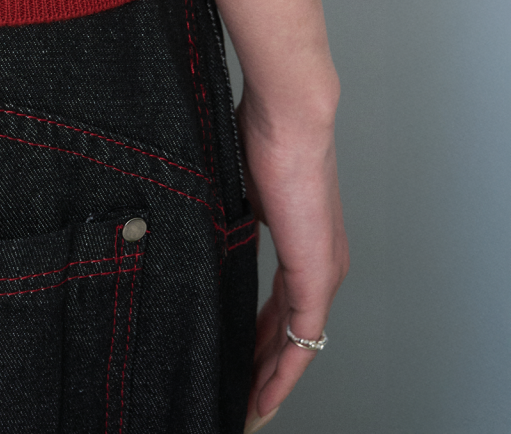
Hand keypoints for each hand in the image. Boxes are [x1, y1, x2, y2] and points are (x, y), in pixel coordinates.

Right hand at [236, 89, 349, 431]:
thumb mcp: (235, 187)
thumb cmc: (260, 134)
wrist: (287, 116)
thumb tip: (197, 227)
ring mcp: (322, 270)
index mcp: (302, 241)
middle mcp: (321, 262)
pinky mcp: (318, 275)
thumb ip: (226, 218)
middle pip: (290, 333)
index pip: (282, 307)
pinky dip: (283, 370)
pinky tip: (264, 394)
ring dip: (272, 377)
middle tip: (239, 399)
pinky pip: (302, 338)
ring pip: (297, 342)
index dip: (259, 339)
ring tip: (247, 407)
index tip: (236, 360)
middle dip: (263, 369)